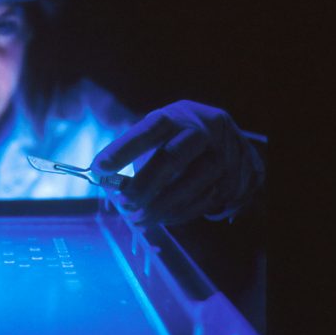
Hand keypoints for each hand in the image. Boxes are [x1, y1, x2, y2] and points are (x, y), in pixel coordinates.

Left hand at [91, 100, 263, 224]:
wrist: (230, 140)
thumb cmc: (179, 139)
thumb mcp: (159, 136)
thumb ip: (135, 155)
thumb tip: (109, 183)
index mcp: (177, 115)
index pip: (148, 130)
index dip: (122, 149)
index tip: (98, 169)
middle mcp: (204, 130)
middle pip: (172, 158)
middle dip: (144, 186)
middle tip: (124, 205)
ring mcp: (224, 153)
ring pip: (191, 184)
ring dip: (160, 207)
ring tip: (138, 219)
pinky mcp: (236, 177)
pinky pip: (205, 201)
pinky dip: (180, 213)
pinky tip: (163, 218)